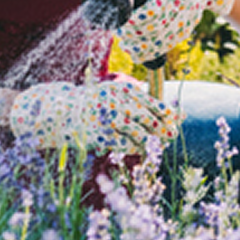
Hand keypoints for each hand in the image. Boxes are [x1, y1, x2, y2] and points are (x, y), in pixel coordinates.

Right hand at [6, 79, 178, 154]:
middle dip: (163, 130)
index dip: (169, 115)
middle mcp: (117, 102)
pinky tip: (137, 150)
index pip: (154, 103)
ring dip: (150, 143)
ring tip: (154, 146)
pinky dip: (134, 148)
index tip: (178, 122)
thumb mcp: (118, 98)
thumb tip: (178, 115)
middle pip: (150, 119)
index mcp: (124, 90)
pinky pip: (125, 145)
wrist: (62, 111)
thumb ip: (142, 105)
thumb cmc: (97, 105)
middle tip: (171, 137)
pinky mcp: (100, 134)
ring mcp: (107, 118)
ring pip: (139, 134)